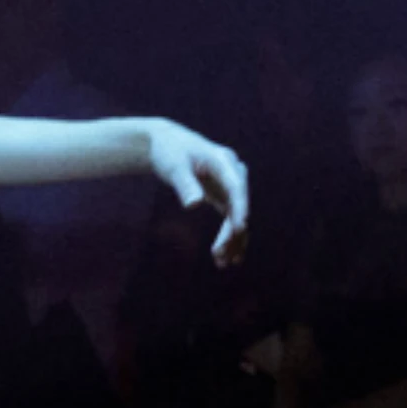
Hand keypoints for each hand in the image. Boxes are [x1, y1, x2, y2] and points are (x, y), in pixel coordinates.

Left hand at [145, 120, 248, 264]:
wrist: (166, 144)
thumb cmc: (169, 152)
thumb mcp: (173, 166)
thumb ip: (185, 184)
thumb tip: (194, 204)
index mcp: (223, 161)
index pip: (236, 187)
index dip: (240, 207)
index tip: (240, 228)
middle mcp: (233, 173)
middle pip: (239, 206)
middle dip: (232, 232)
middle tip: (219, 255)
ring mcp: (231, 185)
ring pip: (237, 216)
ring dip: (233, 239)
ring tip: (223, 263)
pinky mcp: (224, 195)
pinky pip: (231, 218)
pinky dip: (228, 236)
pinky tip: (226, 257)